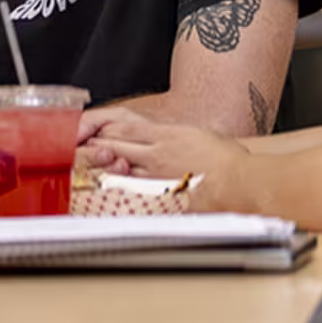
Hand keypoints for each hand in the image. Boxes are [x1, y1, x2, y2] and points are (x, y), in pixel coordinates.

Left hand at [82, 111, 246, 205]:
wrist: (240, 180)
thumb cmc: (229, 160)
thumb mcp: (201, 136)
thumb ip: (179, 137)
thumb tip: (171, 141)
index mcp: (166, 134)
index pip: (125, 128)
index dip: (107, 130)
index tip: (95, 133)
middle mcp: (156, 151)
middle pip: (115, 144)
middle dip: (97, 146)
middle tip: (81, 150)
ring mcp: (156, 173)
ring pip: (118, 165)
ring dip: (102, 165)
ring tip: (87, 167)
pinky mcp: (159, 193)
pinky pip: (131, 190)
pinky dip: (116, 189)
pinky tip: (105, 191)